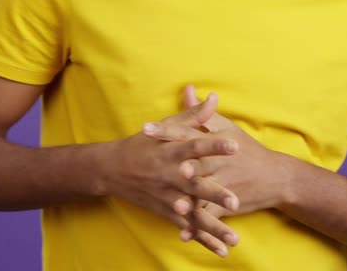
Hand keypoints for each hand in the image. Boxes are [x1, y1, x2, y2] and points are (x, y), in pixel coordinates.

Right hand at [98, 91, 242, 252]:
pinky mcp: (164, 211)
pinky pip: (185, 227)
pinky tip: (220, 249)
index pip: (195, 146)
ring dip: (213, 226)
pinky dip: (201, 238)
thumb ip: (193, 115)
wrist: (111, 169)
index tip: (234, 145)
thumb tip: (214, 97)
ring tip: (234, 238)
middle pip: (195, 185)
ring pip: (193, 213)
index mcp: (171, 151)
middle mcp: (168, 175)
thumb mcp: (166, 127)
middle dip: (214, 194)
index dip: (214, 146)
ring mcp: (166, 196)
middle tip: (236, 202)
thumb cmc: (143, 144)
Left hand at [142, 86, 294, 252]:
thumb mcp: (225, 127)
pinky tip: (182, 233)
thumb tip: (188, 89)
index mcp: (215, 142)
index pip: (188, 133)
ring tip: (175, 203)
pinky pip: (210, 216)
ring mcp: (223, 184)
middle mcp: (218, 162)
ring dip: (190, 197)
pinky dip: (197, 227)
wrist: (275, 177)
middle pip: (196, 160)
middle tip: (159, 161)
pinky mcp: (227, 205)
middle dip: (178, 162)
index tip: (146, 128)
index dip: (167, 130)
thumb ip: (201, 112)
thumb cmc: (246, 150)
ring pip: (204, 192)